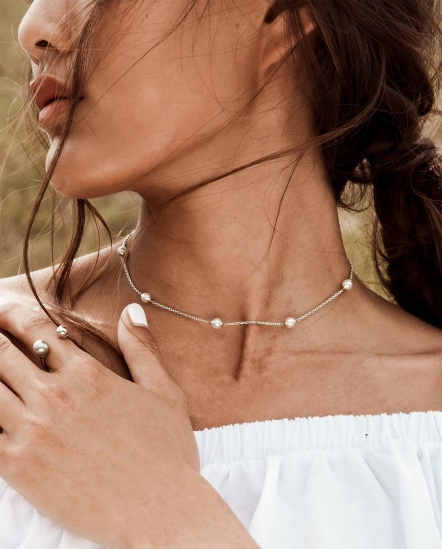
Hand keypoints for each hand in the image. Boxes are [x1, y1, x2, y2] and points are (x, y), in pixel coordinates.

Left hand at [0, 300, 199, 546]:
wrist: (159, 509)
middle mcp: (55, 395)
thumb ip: (142, 347)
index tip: (3, 312)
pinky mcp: (18, 466)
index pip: (36, 330)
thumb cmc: (167, 452)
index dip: (13, 315)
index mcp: (87, 374)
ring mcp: (33, 430)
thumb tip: (132, 310)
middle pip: (1, 354)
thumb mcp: (165, 391)